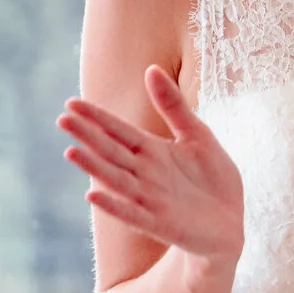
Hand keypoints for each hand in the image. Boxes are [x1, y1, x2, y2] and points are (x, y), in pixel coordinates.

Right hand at [58, 65, 243, 263]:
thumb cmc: (212, 179)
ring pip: (116, 180)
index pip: (119, 131)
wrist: (231, 222)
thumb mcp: (197, 135)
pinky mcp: (160, 223)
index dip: (97, 118)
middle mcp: (145, 174)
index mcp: (153, 151)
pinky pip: (133, 214)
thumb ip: (174, 106)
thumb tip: (151, 69)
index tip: (72, 103)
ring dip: (94, 167)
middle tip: (62, 119)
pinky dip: (114, 205)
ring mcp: (150, 199)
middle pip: (112, 152)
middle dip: (88, 136)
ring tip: (71, 152)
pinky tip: (93, 195)